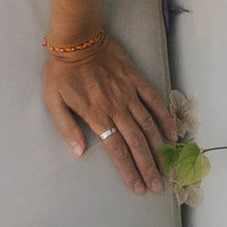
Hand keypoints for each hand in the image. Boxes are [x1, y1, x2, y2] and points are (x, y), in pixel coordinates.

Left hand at [40, 31, 176, 196]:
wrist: (76, 37)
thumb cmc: (62, 71)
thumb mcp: (53, 100)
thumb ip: (66, 127)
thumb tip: (79, 152)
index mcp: (97, 115)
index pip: (117, 149)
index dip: (128, 170)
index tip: (138, 188)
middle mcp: (116, 107)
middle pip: (136, 143)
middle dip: (148, 167)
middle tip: (158, 186)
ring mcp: (128, 93)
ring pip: (148, 125)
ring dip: (159, 148)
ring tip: (167, 168)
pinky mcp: (136, 79)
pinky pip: (154, 100)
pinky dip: (165, 117)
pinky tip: (173, 133)